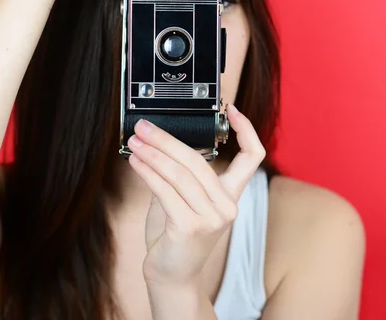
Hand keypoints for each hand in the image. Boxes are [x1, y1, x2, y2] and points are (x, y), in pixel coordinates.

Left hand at [126, 104, 265, 287]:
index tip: (232, 109)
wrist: (172, 276)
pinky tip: (135, 162)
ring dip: (152, 153)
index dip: (246, 130)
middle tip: (144, 127)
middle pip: (198, 160)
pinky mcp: (190, 227)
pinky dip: (147, 172)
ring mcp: (211, 218)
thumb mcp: (184, 199)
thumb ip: (179, 174)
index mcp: (230, 195)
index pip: (252, 157)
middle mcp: (227, 206)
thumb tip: (157, 142)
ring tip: (134, 142)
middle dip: (166, 139)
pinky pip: (165, 190)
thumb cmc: (175, 234)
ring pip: (179, 173)